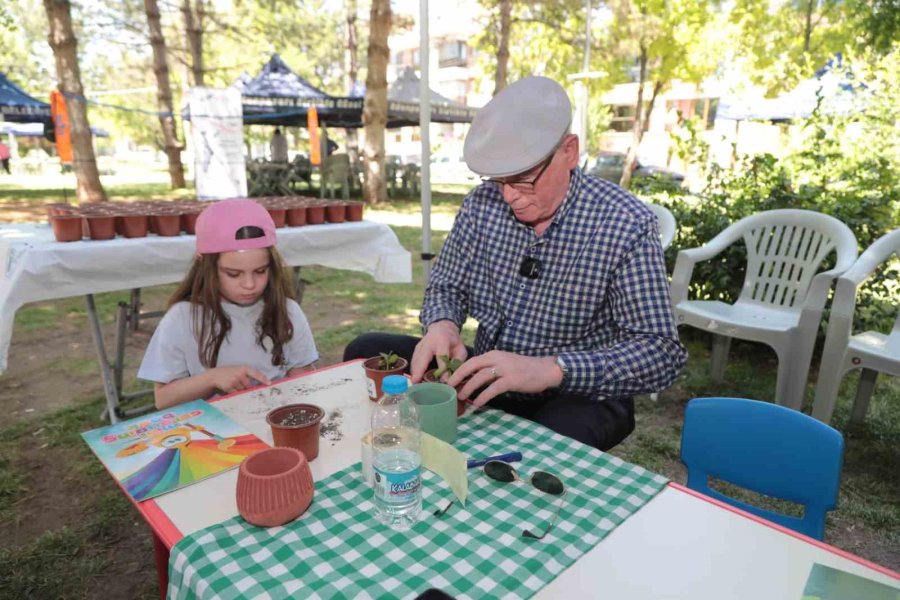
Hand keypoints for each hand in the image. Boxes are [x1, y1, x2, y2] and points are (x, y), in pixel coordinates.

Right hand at [206, 365, 269, 393]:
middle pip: (249, 386)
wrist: (215, 376)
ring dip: (240, 390)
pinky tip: (229, 388)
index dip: (263, 379)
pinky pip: (236, 393)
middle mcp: (240, 373)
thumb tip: (260, 385)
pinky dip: (234, 392)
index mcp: (244, 368)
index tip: (269, 383)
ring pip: (243, 390)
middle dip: (247, 388)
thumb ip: (248, 375)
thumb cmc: (229, 373)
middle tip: (239, 385)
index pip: (256, 374)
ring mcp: (234, 380)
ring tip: (233, 384)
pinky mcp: (229, 387)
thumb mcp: (239, 370)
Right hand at [410, 320, 467, 381]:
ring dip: (414, 371)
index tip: (443, 380)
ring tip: (413, 384)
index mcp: (442, 340)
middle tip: (415, 381)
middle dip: (419, 369)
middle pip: (423, 356)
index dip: (442, 367)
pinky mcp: (417, 349)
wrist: (443, 328)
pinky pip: (414, 360)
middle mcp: (429, 341)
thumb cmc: (453, 342)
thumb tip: (448, 379)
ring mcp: (421, 344)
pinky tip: (414, 378)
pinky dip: (413, 369)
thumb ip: (456, 362)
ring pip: (416, 359)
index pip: (442, 355)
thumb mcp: (460, 350)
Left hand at [448, 351, 562, 407]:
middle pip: (472, 365)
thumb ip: (490, 370)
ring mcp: (505, 368)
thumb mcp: (504, 364)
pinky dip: (483, 396)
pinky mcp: (512, 380)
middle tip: (449, 387)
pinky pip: (493, 388)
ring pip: (481, 376)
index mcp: (493, 354)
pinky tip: (478, 404)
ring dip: (469, 387)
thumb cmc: (524, 369)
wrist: (545, 370)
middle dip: (458, 376)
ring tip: (461, 397)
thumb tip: (472, 381)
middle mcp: (497, 359)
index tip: (449, 380)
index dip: (459, 370)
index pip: (472, 361)